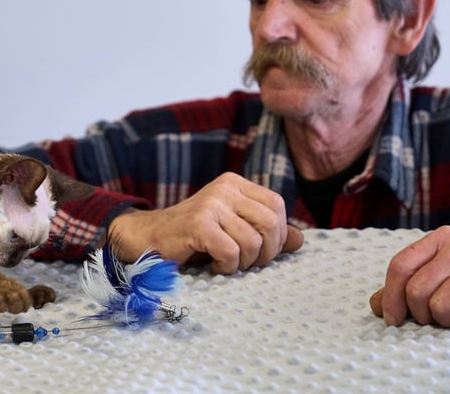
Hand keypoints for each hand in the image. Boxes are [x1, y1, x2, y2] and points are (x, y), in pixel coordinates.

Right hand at [107, 172, 303, 273]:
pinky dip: (226, 266)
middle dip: (266, 252)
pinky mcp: (198, 224)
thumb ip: (266, 232)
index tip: (261, 251)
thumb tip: (300, 240)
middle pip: (271, 223)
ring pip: (253, 241)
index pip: (277, 205)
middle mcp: (225, 188)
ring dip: (243, 263)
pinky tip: (214, 264)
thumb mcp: (233, 229)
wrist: (149, 237)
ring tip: (225, 262)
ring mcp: (211, 204)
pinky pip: (231, 252)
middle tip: (246, 262)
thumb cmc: (193, 236)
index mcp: (235, 183)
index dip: (278, 234)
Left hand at [369, 225, 449, 331]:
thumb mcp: (441, 271)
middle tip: (432, 319)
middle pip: (416, 290)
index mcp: (439, 239)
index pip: (400, 265)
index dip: (390, 295)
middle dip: (419, 314)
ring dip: (444, 321)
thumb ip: (408, 283)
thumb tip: (376, 304)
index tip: (392, 318)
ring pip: (440, 306)